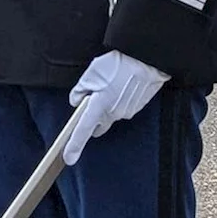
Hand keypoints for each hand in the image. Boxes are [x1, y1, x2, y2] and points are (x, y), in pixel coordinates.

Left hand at [64, 50, 169, 165]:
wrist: (147, 59)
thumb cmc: (118, 64)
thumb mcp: (91, 73)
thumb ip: (80, 90)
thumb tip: (77, 102)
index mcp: (98, 106)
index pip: (82, 131)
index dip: (74, 145)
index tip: (68, 158)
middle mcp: (113, 113)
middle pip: (98, 125)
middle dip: (92, 120)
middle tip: (90, 102)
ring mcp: (127, 112)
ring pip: (111, 115)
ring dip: (106, 106)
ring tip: (110, 84)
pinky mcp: (137, 107)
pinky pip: (123, 109)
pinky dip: (119, 101)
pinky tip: (121, 85)